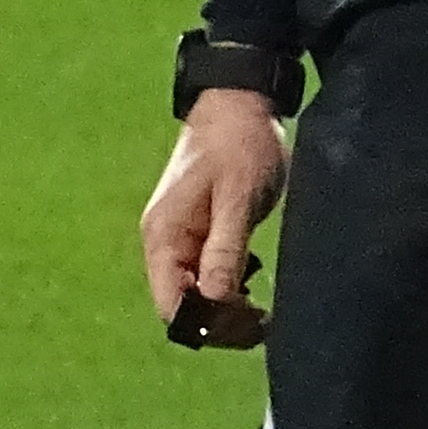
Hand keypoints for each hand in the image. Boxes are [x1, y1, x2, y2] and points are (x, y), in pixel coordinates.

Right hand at [142, 87, 290, 339]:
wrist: (238, 102)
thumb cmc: (240, 144)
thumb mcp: (238, 199)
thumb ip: (224, 251)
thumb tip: (216, 303)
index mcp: (164, 236)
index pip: (171, 305)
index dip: (205, 325)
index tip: (245, 326)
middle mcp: (164, 243)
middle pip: (182, 305)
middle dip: (219, 322)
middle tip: (263, 322)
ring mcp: (179, 238)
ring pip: (196, 294)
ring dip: (225, 308)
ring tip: (261, 308)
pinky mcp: (198, 232)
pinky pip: (206, 275)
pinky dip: (229, 288)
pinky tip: (252, 283)